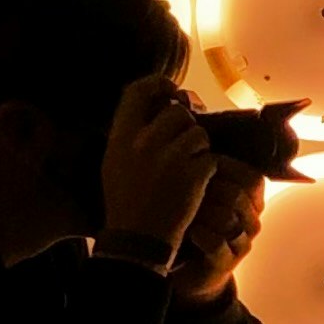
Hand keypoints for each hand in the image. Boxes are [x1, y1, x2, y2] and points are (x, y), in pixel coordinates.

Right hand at [98, 74, 214, 257]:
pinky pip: (209, 159)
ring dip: (199, 149)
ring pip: (199, 134)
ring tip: (188, 169)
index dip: (158, 83)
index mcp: (121, 138)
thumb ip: (132, 133)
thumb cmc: (126, 203)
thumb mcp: (114, 162)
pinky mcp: (193, 175)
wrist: (138, 240)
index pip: (138, 91)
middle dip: (186, 125)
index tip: (171, 89)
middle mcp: (144, 143)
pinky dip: (207, 171)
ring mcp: (170, 158)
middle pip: (178, 112)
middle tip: (185, 144)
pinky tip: (194, 186)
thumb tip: (160, 105)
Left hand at [170, 156, 265, 299]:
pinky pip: (217, 244)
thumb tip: (191, 131)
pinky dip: (200, 234)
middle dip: (209, 189)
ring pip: (229, 219)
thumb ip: (203, 167)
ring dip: (202, 212)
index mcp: (251, 198)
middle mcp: (251, 220)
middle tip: (184, 189)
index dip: (223, 168)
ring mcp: (241, 243)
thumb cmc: (191, 218)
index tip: (195, 166)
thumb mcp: (199, 189)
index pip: (251, 177)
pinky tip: (188, 230)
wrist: (185, 265)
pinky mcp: (226, 264)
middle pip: (239, 195)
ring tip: (184, 210)